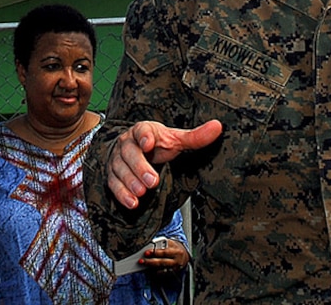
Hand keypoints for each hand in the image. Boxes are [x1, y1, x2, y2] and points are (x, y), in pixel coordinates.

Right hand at [106, 119, 221, 208]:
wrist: (137, 150)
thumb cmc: (157, 144)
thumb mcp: (176, 139)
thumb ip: (196, 136)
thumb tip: (217, 127)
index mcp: (143, 131)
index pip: (142, 130)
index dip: (145, 136)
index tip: (149, 142)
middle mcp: (127, 143)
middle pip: (129, 153)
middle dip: (140, 167)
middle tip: (152, 180)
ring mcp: (118, 160)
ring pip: (120, 169)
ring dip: (130, 182)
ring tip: (142, 192)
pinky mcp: (113, 175)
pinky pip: (114, 184)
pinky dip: (122, 194)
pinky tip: (132, 202)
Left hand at [139, 238, 189, 275]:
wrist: (184, 256)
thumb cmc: (174, 248)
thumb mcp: (170, 243)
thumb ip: (161, 244)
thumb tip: (150, 246)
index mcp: (176, 249)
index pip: (165, 251)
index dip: (155, 251)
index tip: (146, 252)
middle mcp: (177, 258)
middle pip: (163, 260)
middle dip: (152, 260)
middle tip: (142, 259)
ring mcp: (176, 266)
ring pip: (163, 267)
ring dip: (152, 265)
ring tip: (144, 263)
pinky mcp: (174, 272)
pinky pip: (164, 272)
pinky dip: (157, 271)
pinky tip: (150, 269)